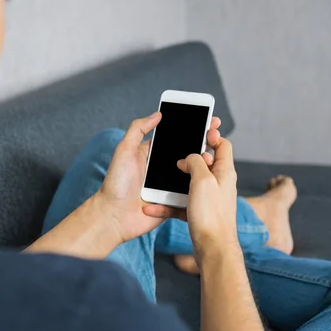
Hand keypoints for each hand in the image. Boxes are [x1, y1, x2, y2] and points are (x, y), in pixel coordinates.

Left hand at [96, 113, 222, 244]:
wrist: (114, 216)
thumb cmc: (116, 183)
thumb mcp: (124, 150)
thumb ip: (138, 129)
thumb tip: (158, 114)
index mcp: (152, 155)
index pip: (176, 139)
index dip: (191, 129)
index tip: (208, 120)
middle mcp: (163, 170)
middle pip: (187, 155)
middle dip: (203, 146)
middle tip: (216, 136)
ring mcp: (169, 187)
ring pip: (192, 175)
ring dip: (203, 168)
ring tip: (214, 157)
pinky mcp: (174, 204)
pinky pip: (190, 195)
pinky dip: (199, 189)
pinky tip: (210, 180)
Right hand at [141, 124, 238, 257]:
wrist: (213, 250)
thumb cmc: (212, 215)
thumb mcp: (203, 180)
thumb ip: (196, 162)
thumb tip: (190, 157)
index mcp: (224, 172)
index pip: (223, 145)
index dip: (211, 135)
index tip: (198, 131)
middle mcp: (218, 184)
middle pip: (203, 163)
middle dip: (187, 158)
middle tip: (173, 155)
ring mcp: (208, 199)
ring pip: (188, 183)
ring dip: (173, 182)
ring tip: (159, 182)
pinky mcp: (198, 213)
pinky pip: (180, 203)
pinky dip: (167, 204)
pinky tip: (153, 207)